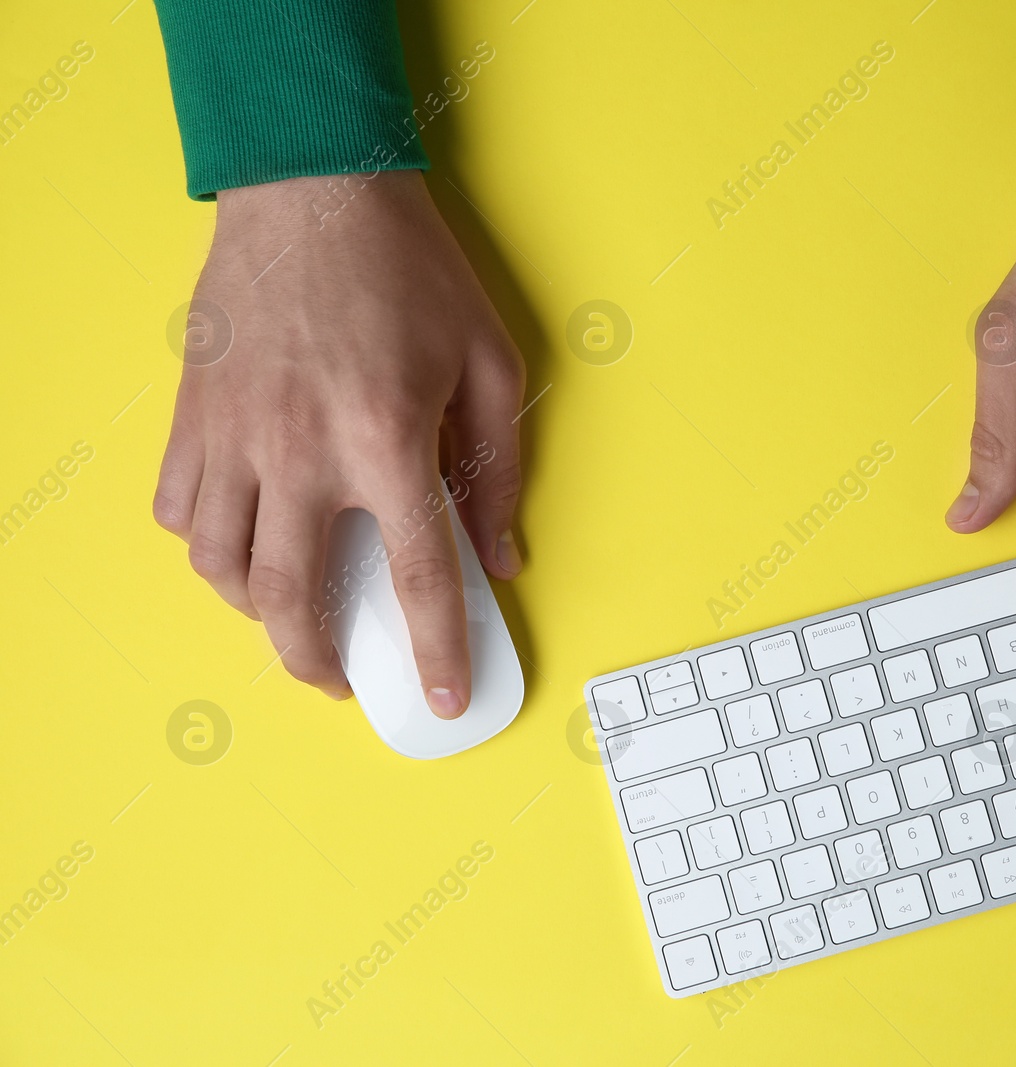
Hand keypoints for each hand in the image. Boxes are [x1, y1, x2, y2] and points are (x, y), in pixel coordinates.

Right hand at [154, 170, 524, 714]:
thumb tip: (501, 554)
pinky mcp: (194, 412)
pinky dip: (207, 546)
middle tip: (343, 681)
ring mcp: (235, 433)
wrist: (314, 188)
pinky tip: (241, 544)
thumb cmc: (411, 271)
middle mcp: (300, 450)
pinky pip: (178, 509)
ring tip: (291, 620)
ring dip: (255, 614)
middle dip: (317, 661)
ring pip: (221, 566)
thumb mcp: (489, 363)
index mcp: (385, 439)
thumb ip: (498, 469)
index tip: (446, 698)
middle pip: (292, 597)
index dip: (435, 650)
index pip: (417, 577)